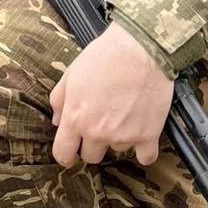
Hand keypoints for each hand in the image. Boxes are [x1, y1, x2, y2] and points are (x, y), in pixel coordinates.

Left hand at [50, 22, 174, 166]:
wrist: (140, 49)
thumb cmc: (104, 58)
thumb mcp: (70, 76)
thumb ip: (59, 102)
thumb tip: (57, 121)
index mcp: (75, 119)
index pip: (63, 154)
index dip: (66, 155)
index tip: (71, 153)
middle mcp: (97, 132)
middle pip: (91, 156)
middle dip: (92, 144)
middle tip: (101, 125)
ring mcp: (124, 136)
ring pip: (118, 150)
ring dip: (119, 138)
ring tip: (124, 114)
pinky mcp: (149, 135)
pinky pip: (145, 157)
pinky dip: (144, 149)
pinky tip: (141, 133)